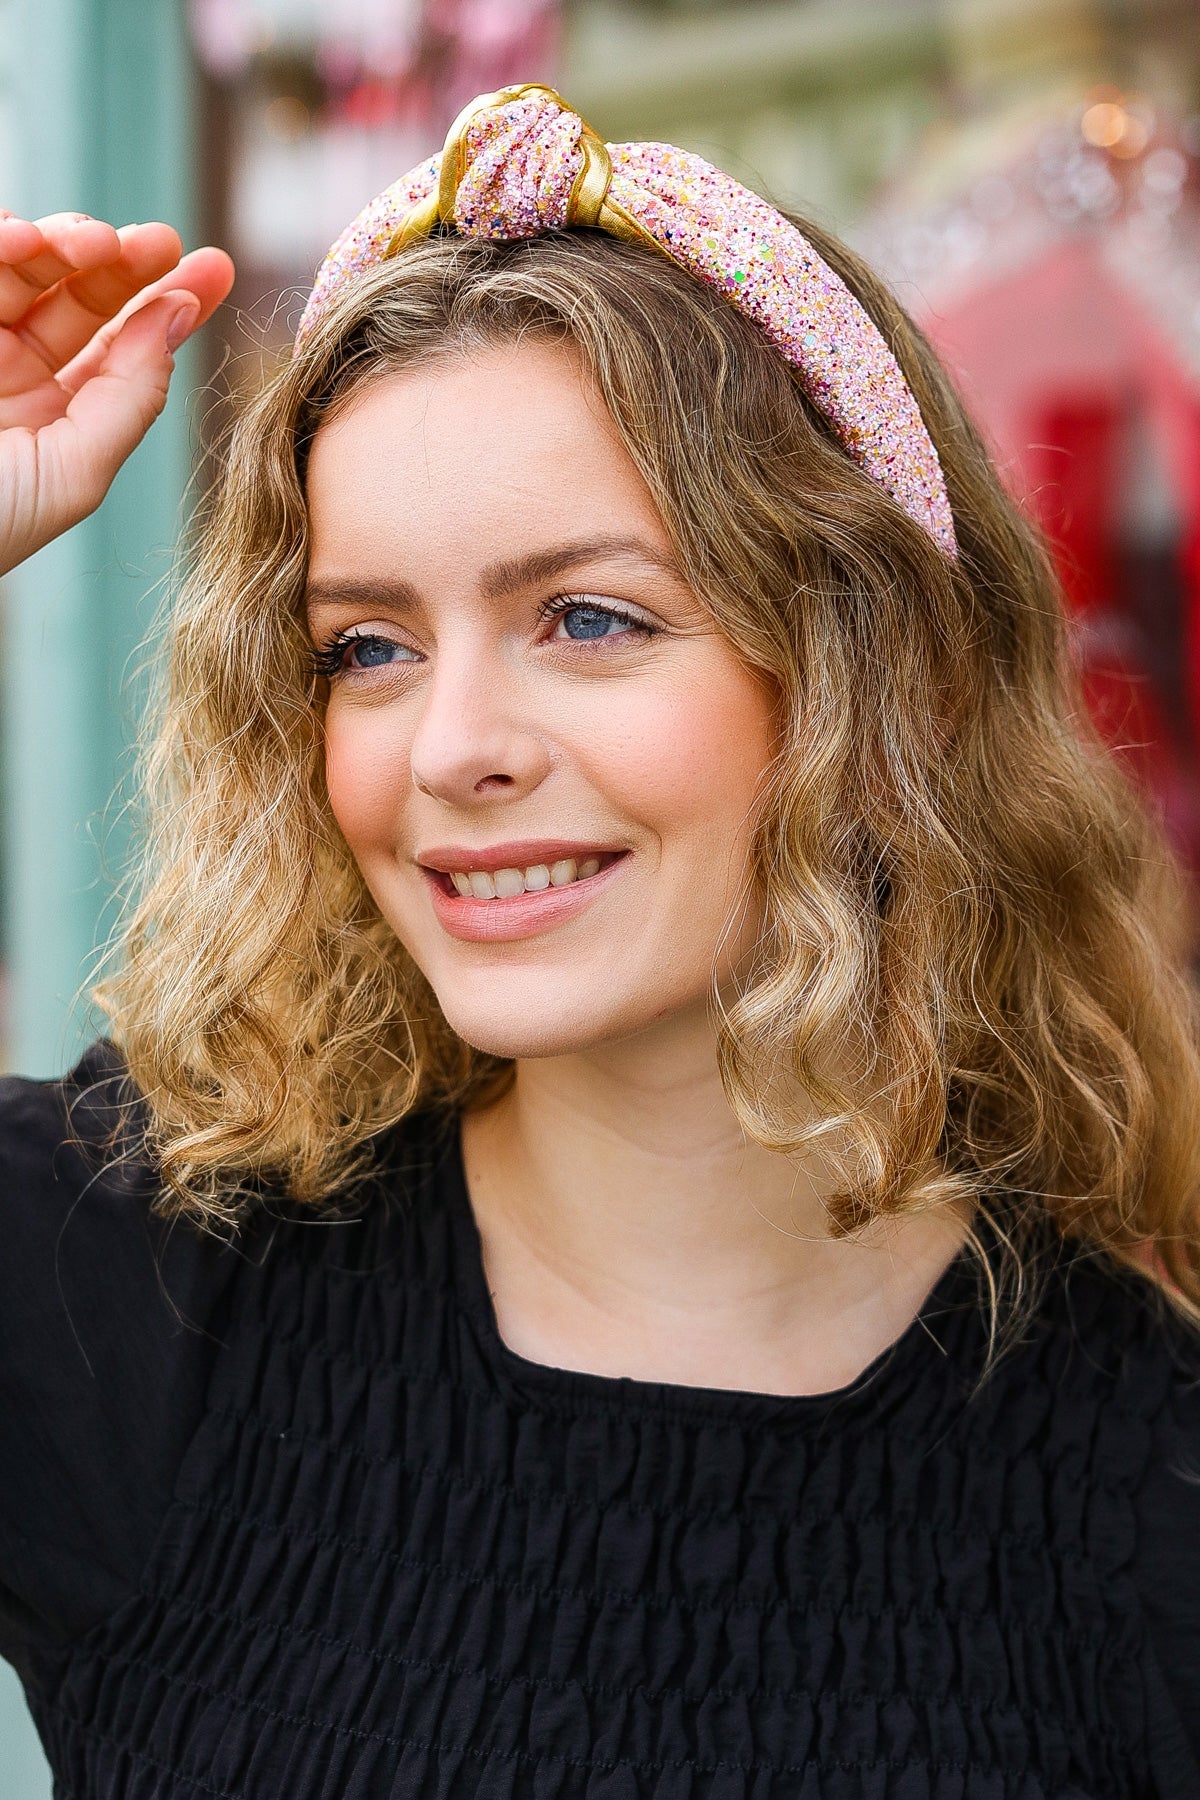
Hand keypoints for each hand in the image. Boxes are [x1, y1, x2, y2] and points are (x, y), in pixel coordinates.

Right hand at [0, 213, 234, 576]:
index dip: (168, 299)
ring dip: (61, 239)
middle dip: (122, 259)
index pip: (123, 346)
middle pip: (78, 292)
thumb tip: (179, 316)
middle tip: (159, 242)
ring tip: (88, 241)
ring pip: (21, 264)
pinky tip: (23, 239)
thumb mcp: (74, 472)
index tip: (216, 266)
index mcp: (57, 416)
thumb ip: (131, 397)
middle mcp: (12, 372)